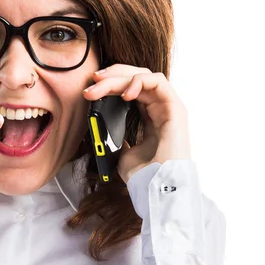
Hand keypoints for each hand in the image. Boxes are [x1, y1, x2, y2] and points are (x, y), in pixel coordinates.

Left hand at [83, 64, 191, 183]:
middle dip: (110, 77)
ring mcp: (167, 106)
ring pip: (143, 76)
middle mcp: (158, 108)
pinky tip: (124, 93)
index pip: (129, 89)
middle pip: (134, 79)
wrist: (157, 188)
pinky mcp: (175, 107)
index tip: (90, 88)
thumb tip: (100, 128)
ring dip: (118, 77)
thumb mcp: (121, 152)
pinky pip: (157, 82)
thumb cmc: (143, 175)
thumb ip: (115, 137)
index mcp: (148, 116)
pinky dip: (138, 81)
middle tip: (91, 82)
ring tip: (99, 85)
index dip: (110, 84)